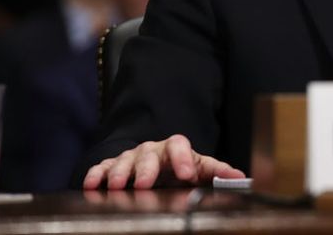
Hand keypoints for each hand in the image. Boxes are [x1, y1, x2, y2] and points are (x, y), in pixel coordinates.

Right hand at [82, 134, 244, 189]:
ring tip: (119, 186)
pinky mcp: (111, 166)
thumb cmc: (179, 169)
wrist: (155, 166)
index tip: (187, 175)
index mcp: (175, 149)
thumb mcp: (199, 169)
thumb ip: (217, 172)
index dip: (183, 159)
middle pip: (149, 154)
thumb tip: (240, 176)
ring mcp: (130, 157)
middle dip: (147, 169)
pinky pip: (102, 167)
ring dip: (120, 173)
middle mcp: (152, 150)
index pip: (179, 146)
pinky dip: (97, 175)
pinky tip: (93, 184)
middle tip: (145, 183)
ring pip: (124, 160)